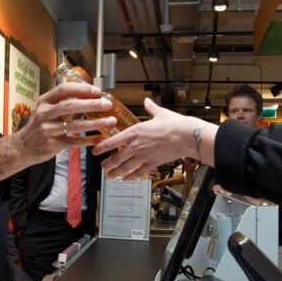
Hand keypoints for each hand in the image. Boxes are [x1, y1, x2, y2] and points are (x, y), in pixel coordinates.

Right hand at [15, 82, 114, 160]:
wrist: (23, 147)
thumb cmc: (40, 126)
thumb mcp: (46, 109)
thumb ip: (63, 102)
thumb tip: (88, 94)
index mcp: (44, 101)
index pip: (64, 90)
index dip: (82, 89)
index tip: (97, 91)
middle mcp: (45, 114)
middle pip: (70, 106)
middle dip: (91, 104)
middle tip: (107, 104)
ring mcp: (48, 130)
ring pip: (75, 125)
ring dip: (95, 123)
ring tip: (110, 121)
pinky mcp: (52, 145)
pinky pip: (74, 142)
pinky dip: (89, 140)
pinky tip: (100, 139)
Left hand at [94, 98, 216, 178]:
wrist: (185, 136)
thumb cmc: (174, 124)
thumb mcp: (160, 113)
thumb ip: (151, 108)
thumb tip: (147, 101)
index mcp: (135, 131)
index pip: (113, 141)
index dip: (102, 147)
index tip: (95, 151)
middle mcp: (136, 145)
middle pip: (117, 157)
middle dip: (108, 163)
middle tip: (102, 166)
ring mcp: (144, 156)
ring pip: (125, 167)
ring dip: (116, 172)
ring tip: (110, 175)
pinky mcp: (153, 163)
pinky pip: (139, 172)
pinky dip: (131, 176)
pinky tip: (126, 179)